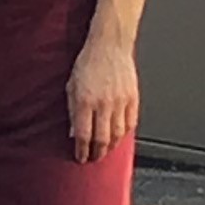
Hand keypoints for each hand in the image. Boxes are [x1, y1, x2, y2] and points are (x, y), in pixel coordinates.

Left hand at [67, 35, 139, 163]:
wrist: (109, 46)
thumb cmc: (87, 63)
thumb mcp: (71, 86)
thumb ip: (72, 111)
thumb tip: (73, 132)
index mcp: (85, 101)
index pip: (83, 135)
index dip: (82, 151)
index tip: (80, 158)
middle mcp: (103, 104)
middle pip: (102, 139)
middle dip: (97, 153)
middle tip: (94, 158)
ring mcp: (120, 102)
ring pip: (118, 134)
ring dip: (111, 146)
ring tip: (106, 151)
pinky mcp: (133, 98)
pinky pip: (131, 123)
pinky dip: (125, 133)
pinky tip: (120, 137)